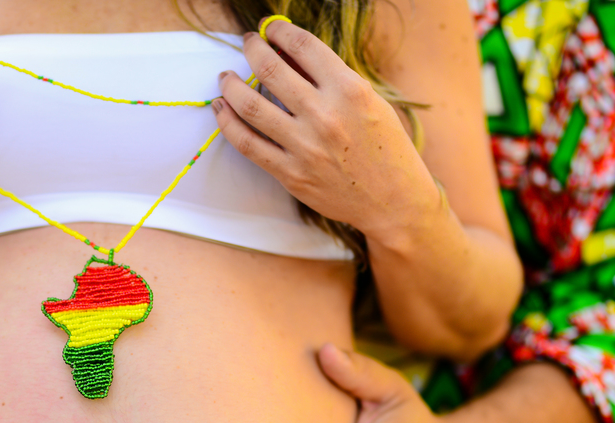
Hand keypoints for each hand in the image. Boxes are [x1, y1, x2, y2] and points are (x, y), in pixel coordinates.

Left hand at [211, 18, 436, 246]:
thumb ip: (332, 79)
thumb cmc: (385, 148)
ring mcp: (305, 147)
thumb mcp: (370, 102)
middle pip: (270, 69)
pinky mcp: (290, 174)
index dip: (279, 31)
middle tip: (248, 43)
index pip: (303, 46)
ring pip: (250, 105)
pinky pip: (248, 144)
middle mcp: (324, 115)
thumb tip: (289, 54)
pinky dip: (228, 122)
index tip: (270, 28)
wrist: (393, 201)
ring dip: (231, 85)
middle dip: (252, 49)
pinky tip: (221, 108)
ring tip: (226, 77)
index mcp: (349, 90)